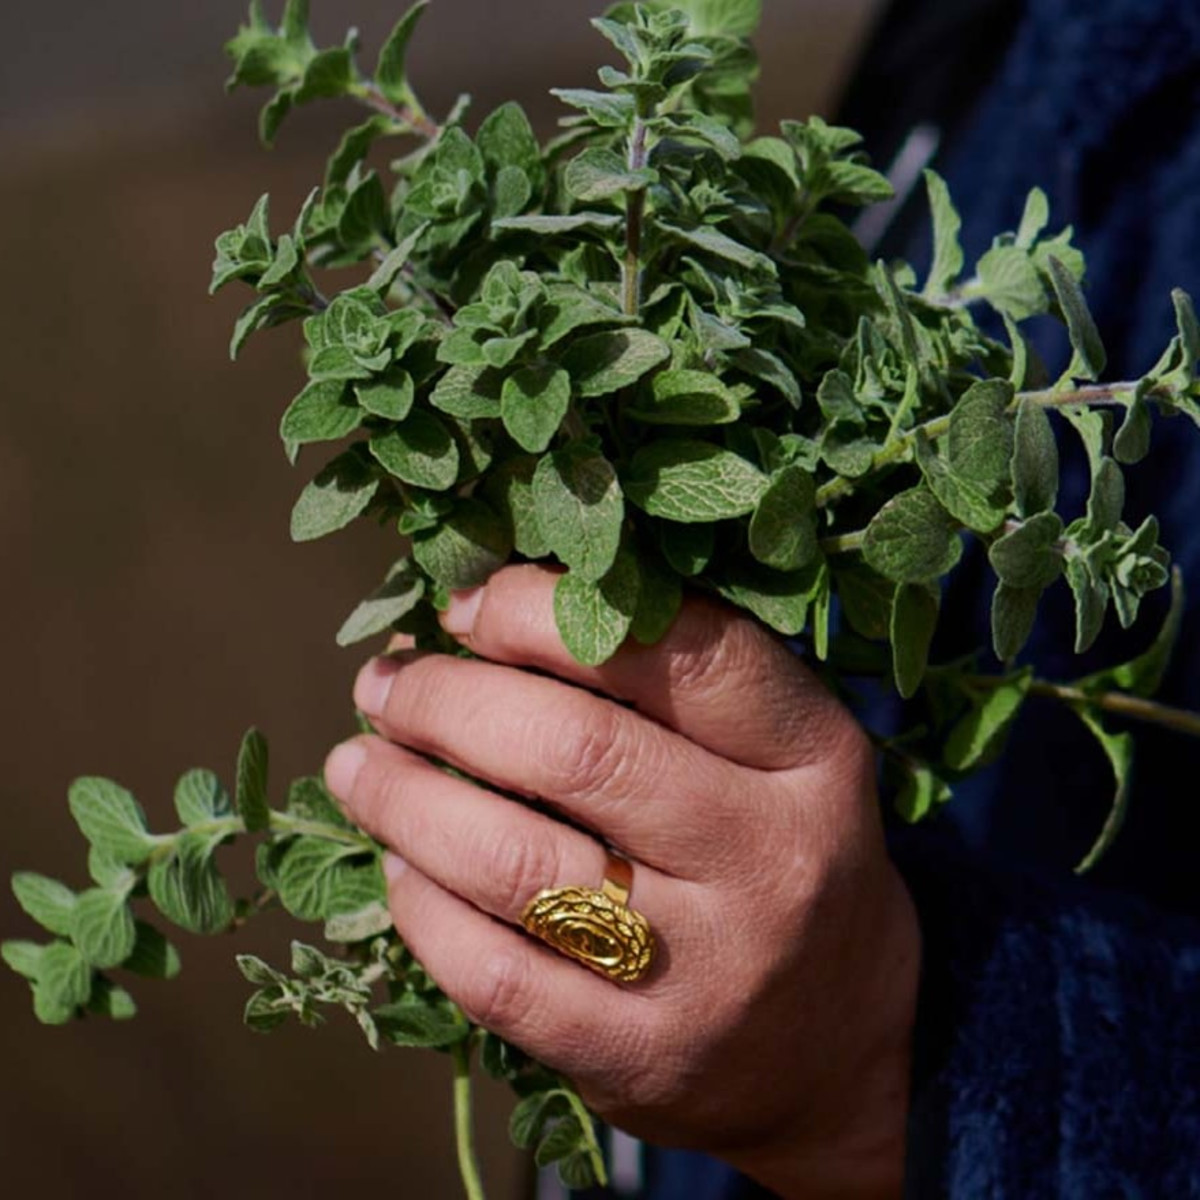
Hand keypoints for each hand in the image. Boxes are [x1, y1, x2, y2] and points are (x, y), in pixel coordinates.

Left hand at [324, 564, 919, 1198]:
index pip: (677, 651)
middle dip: (445, 700)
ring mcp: (705, 969)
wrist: (841, 1044)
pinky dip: (421, 908)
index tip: (464, 606)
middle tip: (387, 683)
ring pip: (513, 862)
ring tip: (359, 763)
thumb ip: (663, 679)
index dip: (543, 613)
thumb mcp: (772, 753)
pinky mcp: (638, 1057)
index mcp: (812, 755)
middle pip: (575, 749)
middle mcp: (768, 857)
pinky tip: (399, 866)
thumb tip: (479, 611)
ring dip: (405, 797)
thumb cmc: (777, 855)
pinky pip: (493, 975)